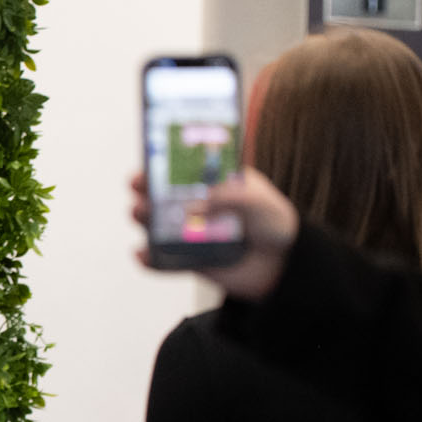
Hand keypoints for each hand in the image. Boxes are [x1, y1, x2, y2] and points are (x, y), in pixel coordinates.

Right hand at [129, 167, 299, 300]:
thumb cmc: (274, 224)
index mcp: (212, 182)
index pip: (183, 166)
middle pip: (160, 192)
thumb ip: (230, 199)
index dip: (164, 159)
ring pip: (156, 223)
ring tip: (139, 212)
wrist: (283, 266)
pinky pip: (162, 260)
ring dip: (143, 216)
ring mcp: (188, 232)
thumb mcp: (261, 202)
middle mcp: (195, 203)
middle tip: (139, 184)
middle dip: (145, 186)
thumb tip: (194, 208)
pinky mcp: (186, 259)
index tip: (152, 156)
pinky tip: (143, 254)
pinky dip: (149, 259)